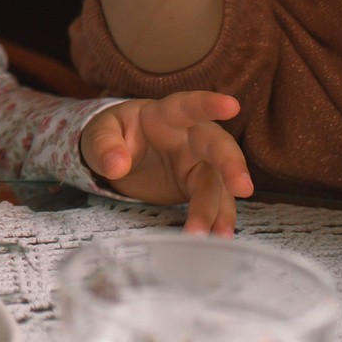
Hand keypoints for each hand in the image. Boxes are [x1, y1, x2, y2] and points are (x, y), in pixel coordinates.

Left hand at [81, 92, 252, 234]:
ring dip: (219, 208)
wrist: (117, 155)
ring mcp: (197, 162)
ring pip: (217, 182)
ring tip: (219, 235)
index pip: (188, 105)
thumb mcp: (99, 133)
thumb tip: (116, 165)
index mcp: (166, 114)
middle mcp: (189, 136)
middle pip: (217, 145)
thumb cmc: (113, 133)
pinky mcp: (197, 186)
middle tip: (242, 188)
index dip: (209, 104)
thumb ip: (105, 144)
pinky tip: (218, 237)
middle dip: (231, 165)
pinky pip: (213, 202)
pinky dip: (216, 220)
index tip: (232, 105)